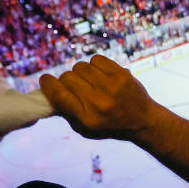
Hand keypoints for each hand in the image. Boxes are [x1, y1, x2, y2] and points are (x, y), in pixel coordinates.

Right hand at [39, 55, 156, 140]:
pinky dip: (94, 65)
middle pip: (67, 78)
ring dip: (80, 72)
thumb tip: (48, 90)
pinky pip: (96, 59)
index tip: (45, 80)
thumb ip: (66, 110)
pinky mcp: (122, 74)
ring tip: (89, 81)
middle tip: (74, 86)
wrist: (143, 120)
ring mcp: (112, 87)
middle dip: (66, 80)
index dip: (48, 84)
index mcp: (87, 118)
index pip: (58, 95)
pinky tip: (99, 75)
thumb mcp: (85, 128)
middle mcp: (99, 102)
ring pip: (80, 66)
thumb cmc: (109, 125)